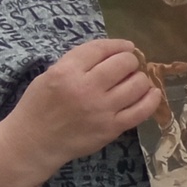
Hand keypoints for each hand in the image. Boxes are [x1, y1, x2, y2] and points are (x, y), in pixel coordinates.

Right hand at [6, 39, 162, 171]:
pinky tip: (152, 93)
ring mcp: (101, 109)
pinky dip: (151, 99)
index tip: (127, 46)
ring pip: (137, 84)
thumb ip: (77, 63)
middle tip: (128, 66)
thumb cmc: (39, 106)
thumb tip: (111, 53)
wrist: (34, 142)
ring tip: (135, 81)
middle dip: (130, 61)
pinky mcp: (111, 128)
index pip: (100, 49)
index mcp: (66, 72)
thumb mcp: (50, 75)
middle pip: (124, 63)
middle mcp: (86, 88)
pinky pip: (142, 110)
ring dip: (140, 78)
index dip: (118, 44)